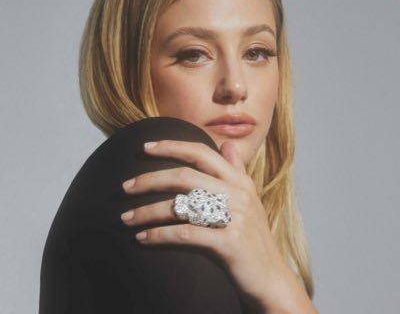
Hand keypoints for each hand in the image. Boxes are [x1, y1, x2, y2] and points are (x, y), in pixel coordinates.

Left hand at [120, 139, 309, 311]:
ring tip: (126, 217)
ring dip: (148, 211)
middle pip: (185, 177)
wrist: (271, 278)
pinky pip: (186, 234)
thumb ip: (237, 170)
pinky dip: (160, 235)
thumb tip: (227, 144)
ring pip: (181, 206)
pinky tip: (142, 237)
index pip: (202, 153)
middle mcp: (237, 194)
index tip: (145, 147)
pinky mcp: (229, 243)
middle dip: (150, 179)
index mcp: (239, 181)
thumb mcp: (249, 198)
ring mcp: (235, 218)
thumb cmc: (252, 236)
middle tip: (125, 186)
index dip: (172, 146)